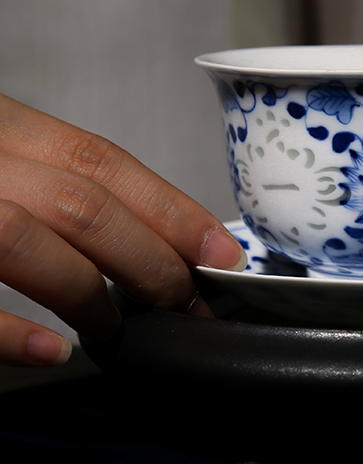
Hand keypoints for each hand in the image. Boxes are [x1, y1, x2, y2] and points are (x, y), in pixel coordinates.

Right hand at [0, 95, 245, 366]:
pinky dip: (11, 332)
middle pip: (83, 203)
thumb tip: (133, 227)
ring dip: (89, 292)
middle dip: (151, 258)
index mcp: (4, 129)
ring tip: (119, 330)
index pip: (103, 163)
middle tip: (190, 304)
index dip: (172, 209)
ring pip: (26, 237)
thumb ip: (51, 176)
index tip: (221, 253)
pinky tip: (54, 353)